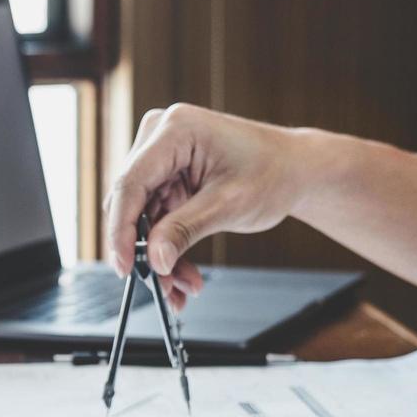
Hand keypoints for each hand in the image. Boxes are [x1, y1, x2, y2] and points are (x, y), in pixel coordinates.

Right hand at [102, 104, 311, 309]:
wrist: (295, 168)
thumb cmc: (272, 171)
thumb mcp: (228, 205)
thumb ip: (184, 230)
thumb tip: (154, 260)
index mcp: (175, 129)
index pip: (130, 184)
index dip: (121, 230)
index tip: (126, 267)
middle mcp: (160, 137)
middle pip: (131, 202)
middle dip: (145, 250)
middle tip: (162, 287)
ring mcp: (161, 157)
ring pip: (142, 217)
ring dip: (159, 255)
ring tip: (183, 287)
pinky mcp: (166, 176)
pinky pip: (156, 218)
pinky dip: (167, 247)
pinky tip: (182, 273)